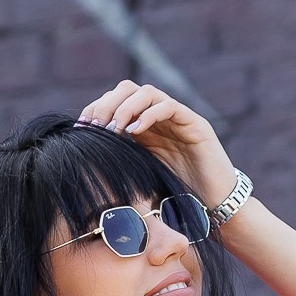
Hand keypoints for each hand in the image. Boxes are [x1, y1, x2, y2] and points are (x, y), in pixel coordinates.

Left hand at [76, 81, 241, 213]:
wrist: (215, 206)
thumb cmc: (179, 197)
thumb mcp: (140, 178)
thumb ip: (121, 164)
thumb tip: (86, 162)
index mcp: (144, 128)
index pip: (115, 102)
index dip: (95, 110)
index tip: (80, 129)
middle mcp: (158, 118)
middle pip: (127, 89)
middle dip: (106, 104)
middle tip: (94, 127)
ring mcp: (177, 118)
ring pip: (146, 92)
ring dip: (125, 107)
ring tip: (114, 129)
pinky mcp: (195, 124)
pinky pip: (168, 106)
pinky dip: (149, 114)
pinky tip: (134, 131)